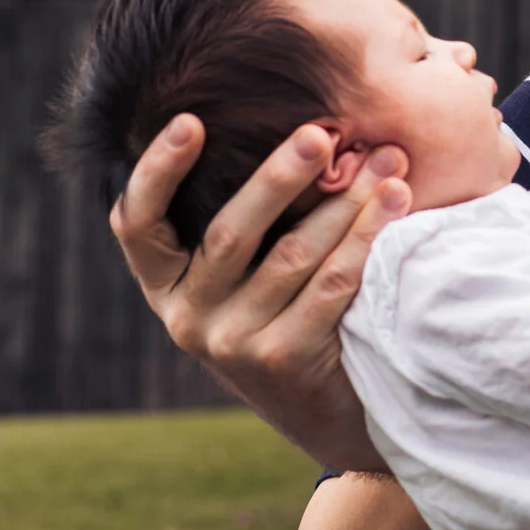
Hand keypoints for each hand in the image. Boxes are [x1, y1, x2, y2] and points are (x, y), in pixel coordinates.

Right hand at [111, 115, 410, 470]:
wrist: (329, 410)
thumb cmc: (289, 311)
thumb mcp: (247, 273)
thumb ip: (248, 216)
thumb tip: (304, 122)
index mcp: (165, 283)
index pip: (136, 223)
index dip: (156, 171)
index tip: (189, 119)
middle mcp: (186, 316)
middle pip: (227, 233)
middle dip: (279, 176)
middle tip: (321, 132)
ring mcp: (230, 343)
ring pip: (290, 255)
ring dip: (345, 202)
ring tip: (386, 160)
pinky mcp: (281, 360)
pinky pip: (330, 285)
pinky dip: (365, 238)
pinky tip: (393, 205)